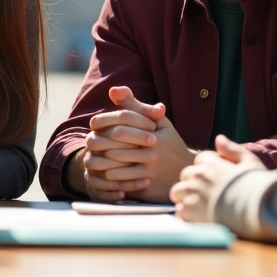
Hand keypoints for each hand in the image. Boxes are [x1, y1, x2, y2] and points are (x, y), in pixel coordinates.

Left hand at [81, 86, 192, 202]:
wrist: (186, 171)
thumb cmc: (169, 142)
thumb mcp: (158, 121)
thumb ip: (134, 106)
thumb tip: (113, 90)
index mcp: (152, 133)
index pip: (121, 124)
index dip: (104, 125)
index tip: (94, 127)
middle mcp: (151, 151)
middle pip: (115, 146)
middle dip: (99, 145)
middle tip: (89, 144)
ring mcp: (149, 170)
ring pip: (116, 167)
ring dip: (101, 163)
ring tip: (93, 158)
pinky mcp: (148, 186)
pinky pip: (123, 183)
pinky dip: (110, 179)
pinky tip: (104, 173)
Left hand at [171, 135, 265, 221]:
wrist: (259, 211)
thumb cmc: (258, 186)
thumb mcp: (250, 162)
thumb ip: (232, 149)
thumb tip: (218, 138)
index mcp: (211, 163)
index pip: (200, 160)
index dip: (208, 169)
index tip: (216, 178)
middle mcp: (198, 175)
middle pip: (185, 175)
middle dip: (193, 182)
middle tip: (206, 194)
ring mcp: (192, 193)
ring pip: (177, 192)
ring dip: (185, 198)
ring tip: (198, 207)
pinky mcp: (189, 211)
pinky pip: (179, 211)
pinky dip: (186, 216)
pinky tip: (198, 219)